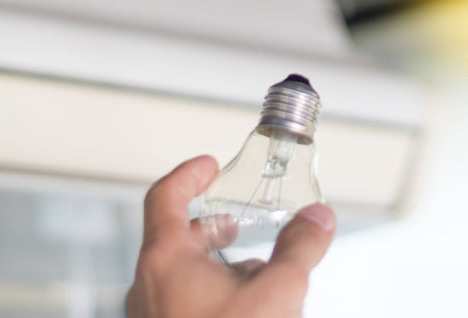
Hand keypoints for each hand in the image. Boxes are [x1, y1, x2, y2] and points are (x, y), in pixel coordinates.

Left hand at [125, 155, 335, 317]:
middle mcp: (149, 286)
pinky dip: (212, 292)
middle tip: (236, 220)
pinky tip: (247, 308)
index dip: (189, 174)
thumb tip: (318, 217)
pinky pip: (182, 302)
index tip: (210, 165)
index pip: (164, 197)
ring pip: (179, 273)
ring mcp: (153, 317)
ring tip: (254, 269)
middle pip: (174, 237)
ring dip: (215, 262)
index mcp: (165, 261)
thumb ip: (300, 248)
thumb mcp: (277, 292)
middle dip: (211, 225)